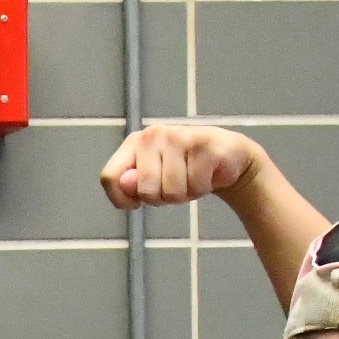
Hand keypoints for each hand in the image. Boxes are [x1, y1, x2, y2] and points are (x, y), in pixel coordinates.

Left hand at [98, 124, 266, 210]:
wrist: (228, 157)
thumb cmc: (184, 172)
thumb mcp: (154, 182)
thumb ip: (134, 185)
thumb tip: (126, 182)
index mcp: (134, 143)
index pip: (109, 177)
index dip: (120, 199)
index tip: (136, 204)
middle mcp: (153, 135)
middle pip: (146, 191)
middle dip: (162, 199)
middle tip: (176, 185)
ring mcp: (179, 136)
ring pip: (172, 191)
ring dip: (186, 194)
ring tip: (193, 178)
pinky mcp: (204, 142)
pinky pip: (196, 185)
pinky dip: (203, 187)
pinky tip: (208, 173)